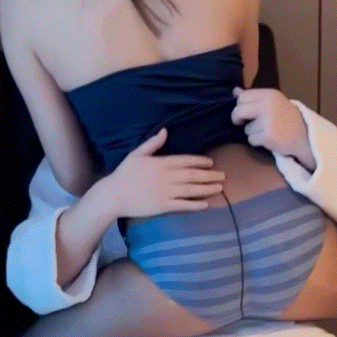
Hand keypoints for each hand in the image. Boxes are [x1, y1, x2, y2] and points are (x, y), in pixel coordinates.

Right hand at [109, 128, 225, 216]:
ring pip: (191, 190)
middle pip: (192, 175)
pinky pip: (182, 205)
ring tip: (219, 188)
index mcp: (161, 163)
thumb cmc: (124, 174)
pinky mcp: (163, 206)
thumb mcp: (137, 154)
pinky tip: (205, 204)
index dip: (200, 162)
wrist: (114, 195)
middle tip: (223, 176)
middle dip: (209, 175)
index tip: (211, 163)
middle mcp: (166, 177)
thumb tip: (165, 131)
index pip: (185, 161)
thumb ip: (152, 143)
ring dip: (207, 189)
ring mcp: (166, 192)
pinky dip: (195, 205)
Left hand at [231, 86, 309, 157]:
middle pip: (239, 111)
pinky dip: (257, 142)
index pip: (243, 97)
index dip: (240, 106)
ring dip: (252, 132)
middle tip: (243, 123)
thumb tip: (235, 91)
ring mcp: (268, 122)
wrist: (304, 135)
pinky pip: (251, 140)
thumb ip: (254, 97)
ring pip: (246, 129)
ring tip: (265, 131)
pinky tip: (268, 139)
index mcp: (269, 94)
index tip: (244, 112)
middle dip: (237, 119)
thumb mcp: (272, 102)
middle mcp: (268, 106)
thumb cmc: (286, 118)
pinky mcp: (268, 137)